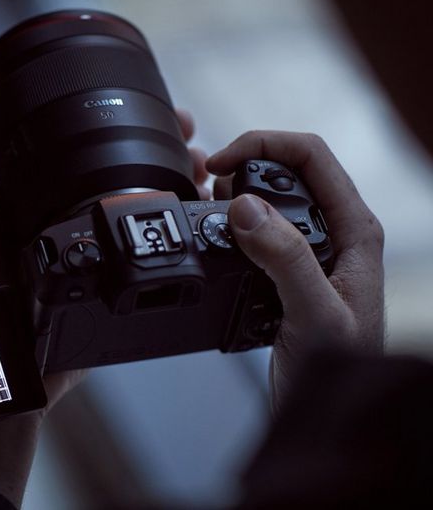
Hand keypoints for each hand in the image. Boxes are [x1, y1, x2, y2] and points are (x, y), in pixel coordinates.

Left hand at [0, 67, 209, 504]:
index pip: (68, 148)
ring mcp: (84, 257)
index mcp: (21, 200)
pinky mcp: (106, 290)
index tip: (139, 100)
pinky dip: (172, 237)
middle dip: (155, 148)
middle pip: (112, 175)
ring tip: (203, 166)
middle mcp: (55, 224)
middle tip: (190, 130)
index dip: (104, 121)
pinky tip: (198, 217)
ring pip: (134, 213)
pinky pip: (142, 258)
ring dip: (173, 186)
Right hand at [207, 132, 384, 409]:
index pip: (312, 156)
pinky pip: (256, 228)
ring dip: (233, 190)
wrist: (331, 414)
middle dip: (243, 163)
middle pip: (288, 167)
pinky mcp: (287, 268)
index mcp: (355, 231)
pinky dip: (230, 220)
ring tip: (204, 201)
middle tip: (206, 184)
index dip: (263, 145)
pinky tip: (213, 232)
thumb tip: (245, 207)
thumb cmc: (342, 371)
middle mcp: (335, 233)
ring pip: (270, 196)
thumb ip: (284, 257)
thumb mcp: (313, 313)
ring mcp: (311, 249)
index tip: (220, 164)